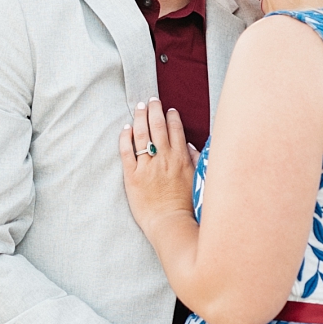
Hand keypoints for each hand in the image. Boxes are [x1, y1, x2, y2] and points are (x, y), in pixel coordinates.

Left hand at [117, 98, 196, 235]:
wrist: (170, 223)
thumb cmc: (185, 205)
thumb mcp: (197, 180)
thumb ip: (194, 160)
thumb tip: (189, 146)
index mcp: (181, 158)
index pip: (175, 129)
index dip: (171, 116)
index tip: (169, 110)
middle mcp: (163, 158)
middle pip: (157, 126)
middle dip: (154, 109)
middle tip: (152, 100)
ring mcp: (146, 166)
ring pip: (141, 134)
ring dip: (140, 117)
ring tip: (139, 107)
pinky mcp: (132, 175)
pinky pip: (126, 151)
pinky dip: (126, 137)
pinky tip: (126, 128)